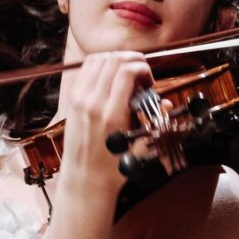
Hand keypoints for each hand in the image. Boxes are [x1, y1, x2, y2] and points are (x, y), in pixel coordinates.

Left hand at [61, 51, 157, 192]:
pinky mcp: (72, 100)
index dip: (143, 68)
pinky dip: (100, 65)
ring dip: (115, 59)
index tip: (149, 80)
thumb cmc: (111, 168)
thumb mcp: (139, 146)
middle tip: (142, 72)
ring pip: (97, 60)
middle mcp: (92, 103)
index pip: (127, 71)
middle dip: (132, 60)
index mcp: (111, 115)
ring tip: (127, 71)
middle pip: (112, 60)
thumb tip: (165, 103)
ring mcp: (79, 100)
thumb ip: (154, 121)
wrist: (85, 180)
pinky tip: (110, 76)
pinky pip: (85, 70)